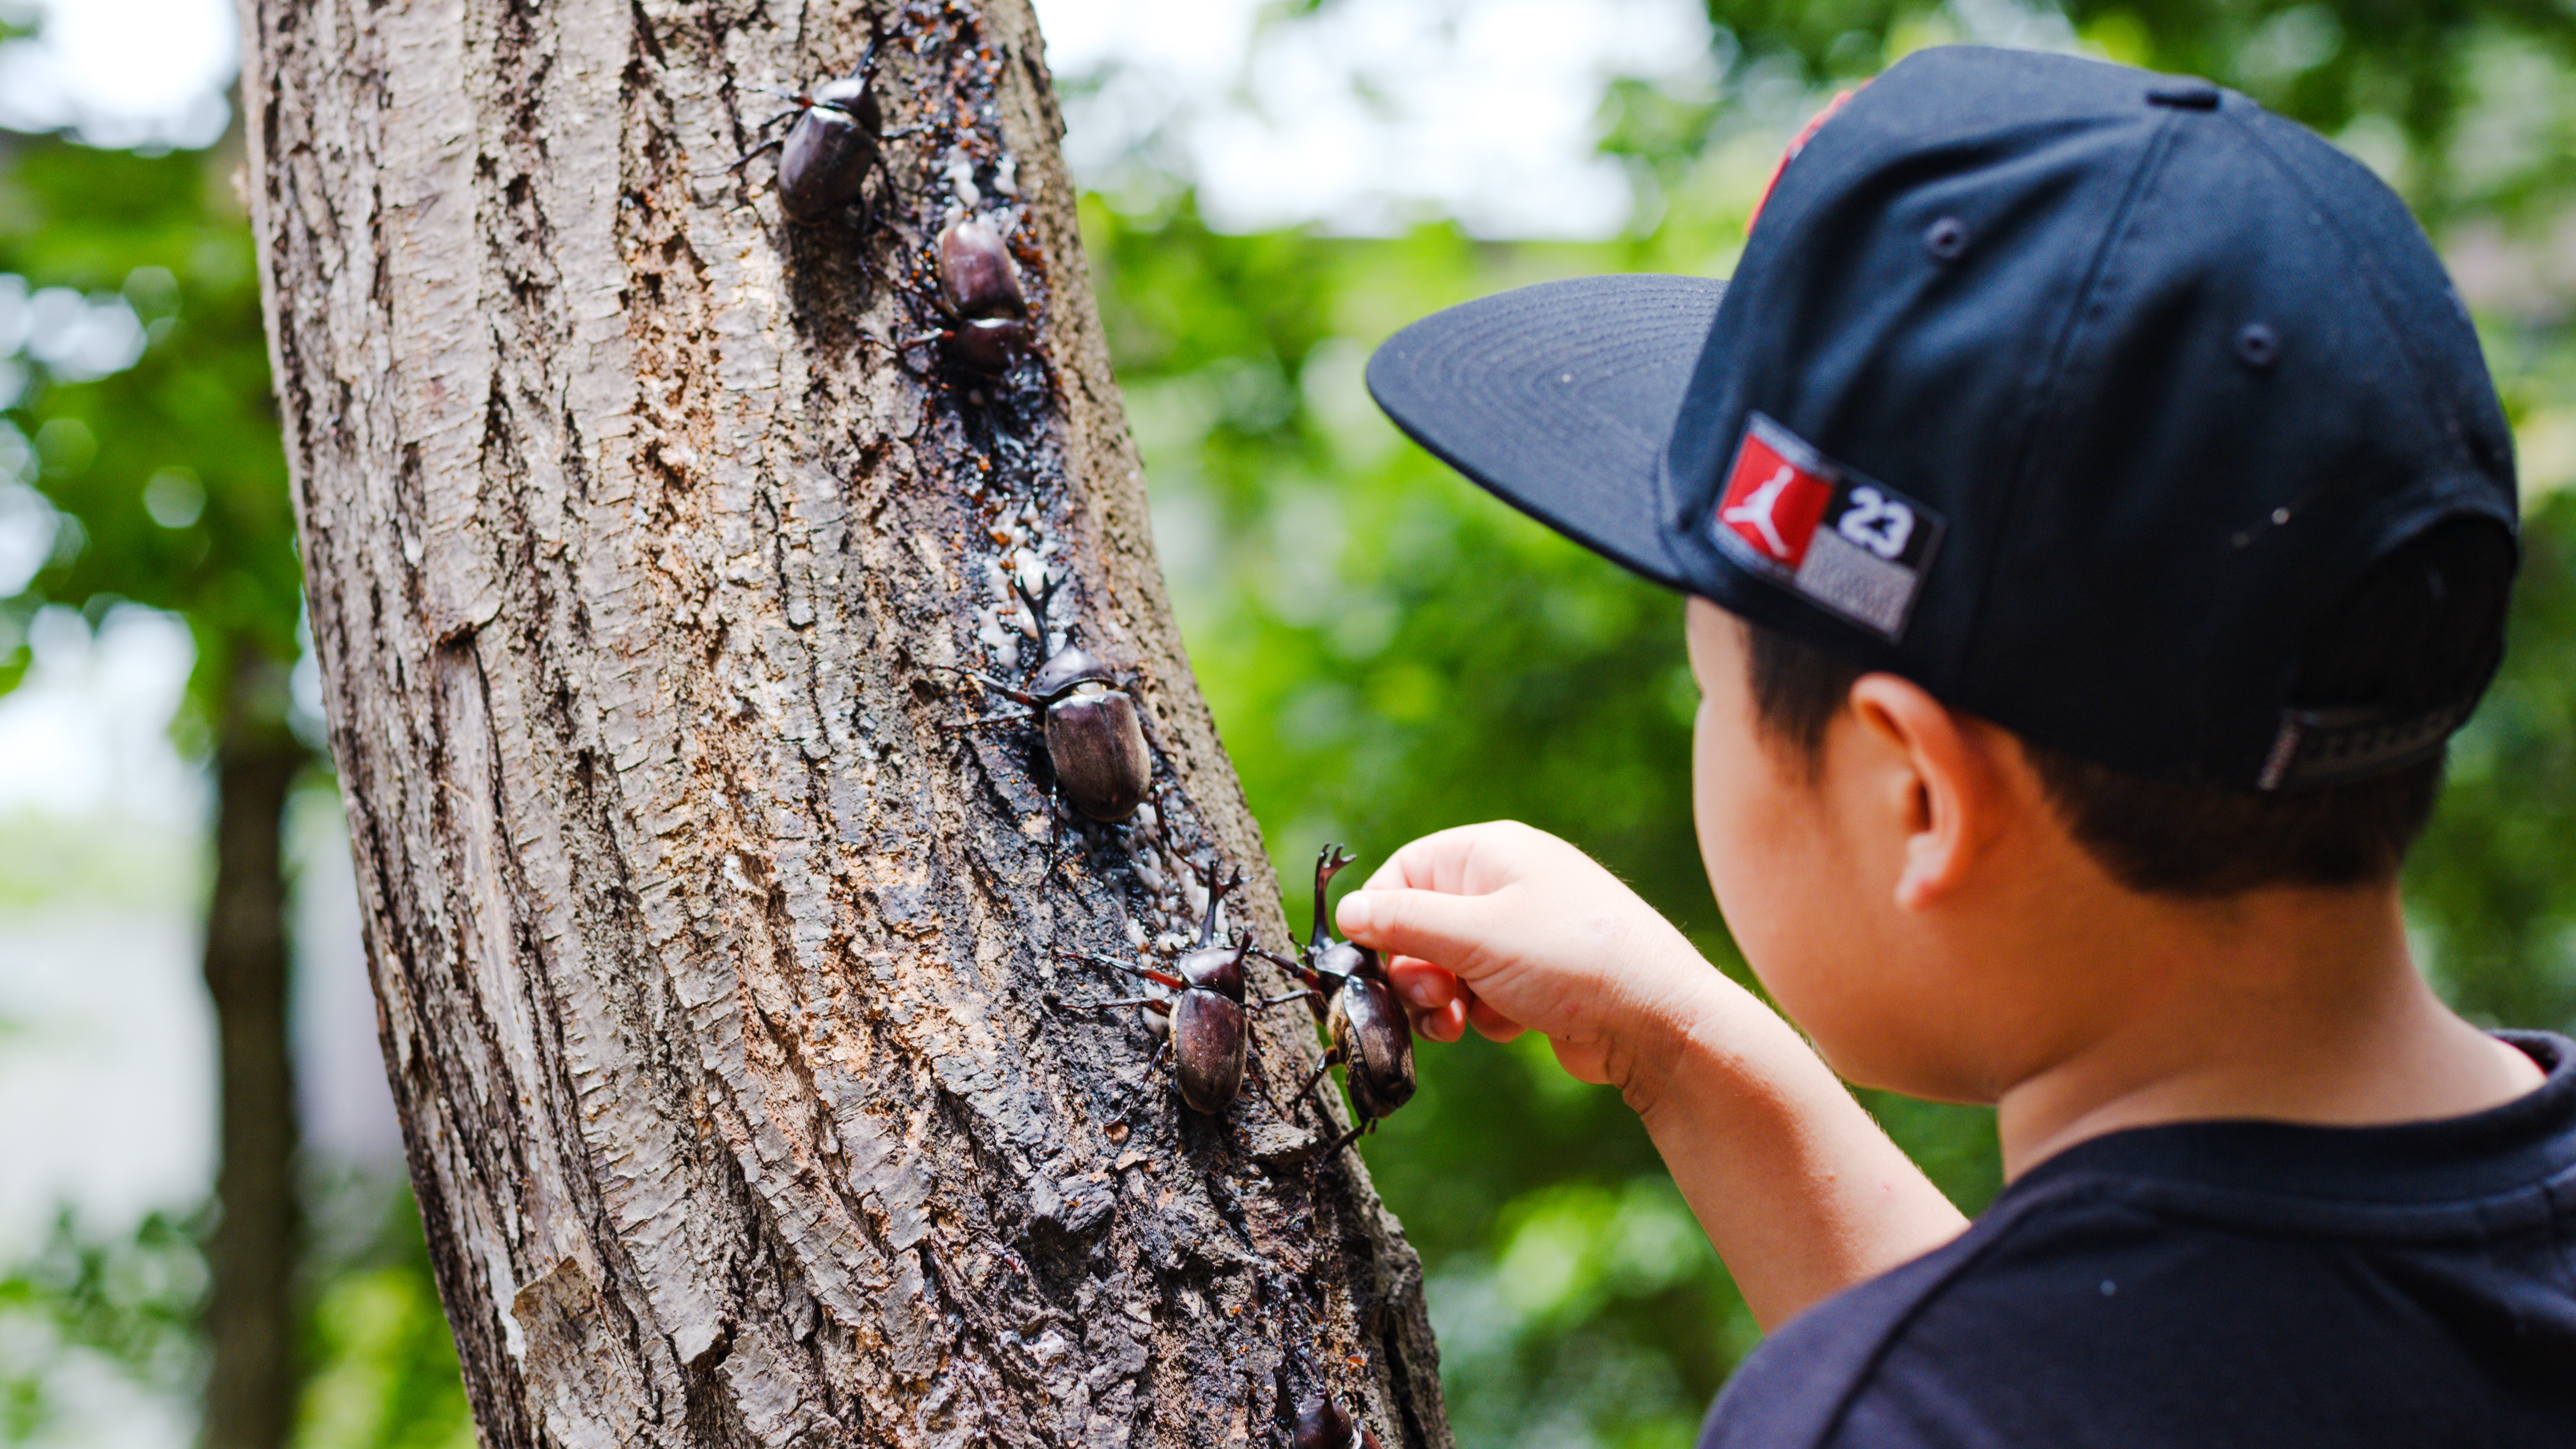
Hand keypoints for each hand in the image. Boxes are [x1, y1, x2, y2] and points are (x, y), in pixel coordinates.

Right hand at [1338, 821, 1714, 1107]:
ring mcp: (1522, 933)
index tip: (1367, 963)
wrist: (1657, 1021)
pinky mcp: (1535, 979)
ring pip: (1445, 967)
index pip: (1404, 873)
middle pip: (1420, 925)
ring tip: (1464, 1021)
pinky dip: (1482, 1014)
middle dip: (1415, 971)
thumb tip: (1348, 913)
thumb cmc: (1570, 961)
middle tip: (1433, 1000)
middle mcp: (1505, 885)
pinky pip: (1480, 994)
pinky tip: (1510, 1026)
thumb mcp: (1474, 935)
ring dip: (1443, 1000)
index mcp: (1490, 853)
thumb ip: (1403, 922)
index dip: (1380, 919)